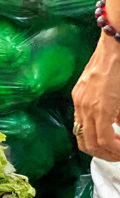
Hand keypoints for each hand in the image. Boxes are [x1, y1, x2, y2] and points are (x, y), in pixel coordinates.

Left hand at [72, 35, 119, 160]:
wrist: (117, 42)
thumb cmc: (117, 61)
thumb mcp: (109, 85)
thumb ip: (111, 105)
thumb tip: (117, 121)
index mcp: (80, 98)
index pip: (82, 130)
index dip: (96, 144)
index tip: (112, 148)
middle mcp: (80, 104)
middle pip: (85, 142)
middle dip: (104, 154)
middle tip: (118, 155)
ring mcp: (88, 107)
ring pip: (94, 144)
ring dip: (111, 152)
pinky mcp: (101, 107)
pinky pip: (105, 137)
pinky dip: (116, 147)